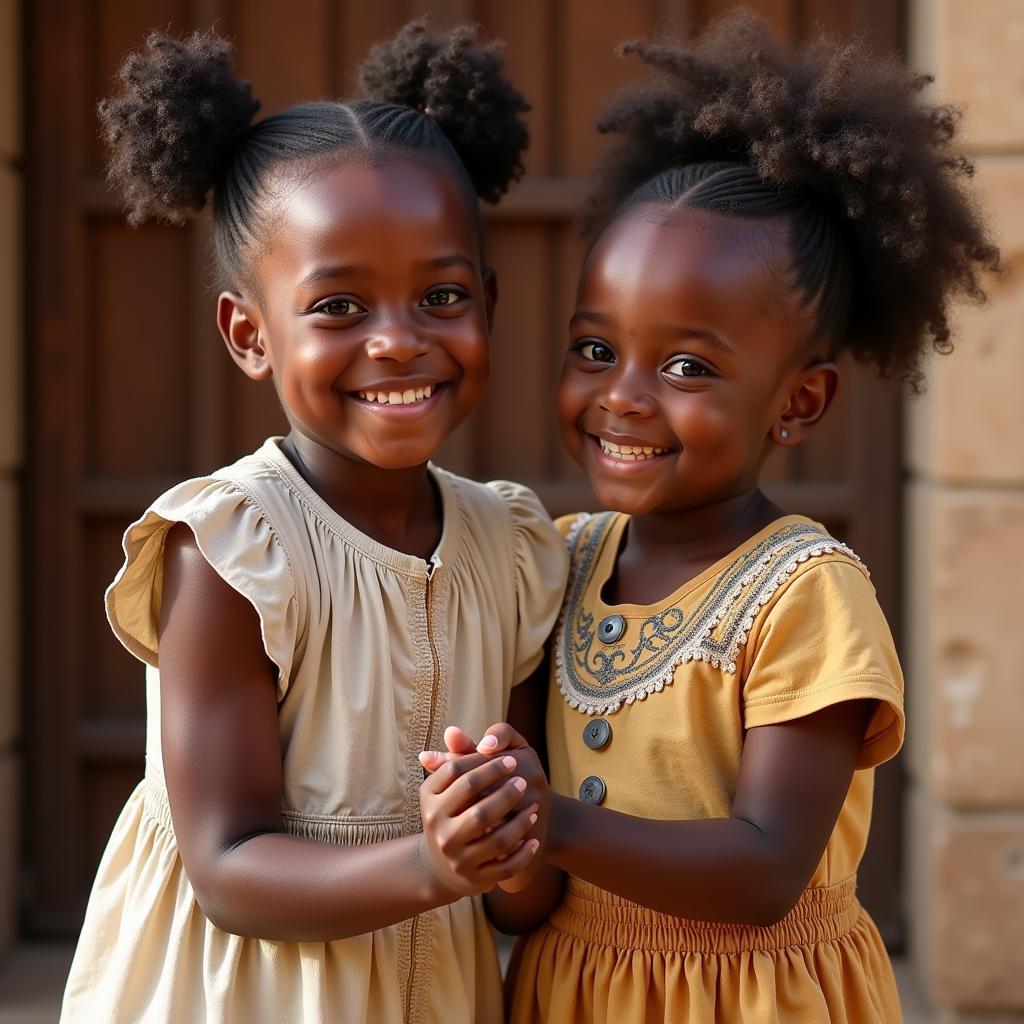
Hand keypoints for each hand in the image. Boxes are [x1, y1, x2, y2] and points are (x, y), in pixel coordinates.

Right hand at [431, 724, 550, 892]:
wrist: (442, 864)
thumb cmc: (451, 812)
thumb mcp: (448, 787)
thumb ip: (457, 757)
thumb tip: (453, 731)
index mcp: (430, 801)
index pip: (459, 775)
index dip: (487, 765)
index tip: (511, 759)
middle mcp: (439, 830)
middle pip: (479, 810)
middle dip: (507, 794)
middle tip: (525, 781)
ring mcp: (456, 857)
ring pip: (496, 839)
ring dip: (520, 823)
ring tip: (533, 808)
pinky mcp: (474, 879)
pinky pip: (505, 867)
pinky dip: (522, 854)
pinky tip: (534, 839)